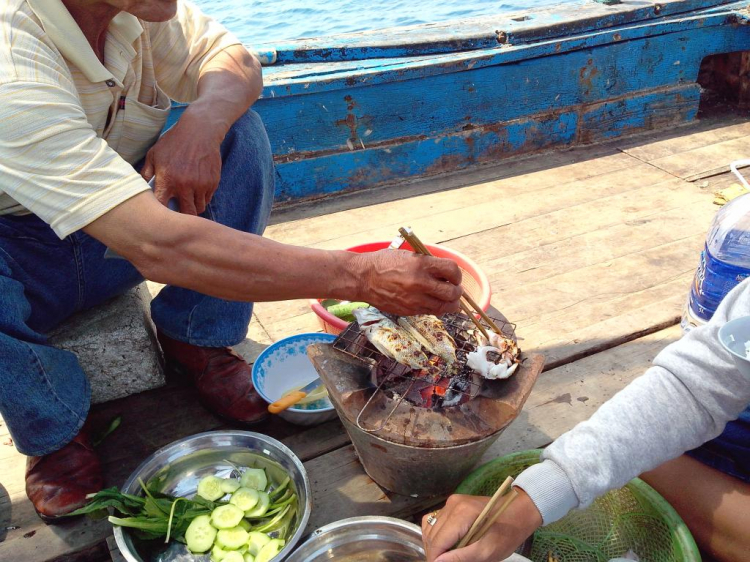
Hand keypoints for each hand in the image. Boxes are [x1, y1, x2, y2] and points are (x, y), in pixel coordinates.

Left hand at [141, 109, 222, 215]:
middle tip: (177, 210)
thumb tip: (139, 189)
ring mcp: (201, 185)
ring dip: (193, 207)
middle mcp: (185, 185)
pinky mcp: (213, 183)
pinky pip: (207, 199)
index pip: (162, 207)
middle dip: (181, 215)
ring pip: (198, 208)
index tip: (160, 213)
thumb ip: (146, 173)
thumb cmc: (174, 142)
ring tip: (187, 199)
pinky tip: (196, 189)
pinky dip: (202, 198)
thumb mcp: (154, 154)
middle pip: (185, 214)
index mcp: (167, 179)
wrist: (200, 131)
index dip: (161, 213)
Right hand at [354, 250, 462, 316]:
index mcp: (421, 265)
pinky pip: (431, 312)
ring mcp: (415, 299)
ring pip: (444, 307)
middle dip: (457, 291)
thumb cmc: (383, 263)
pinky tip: (432, 302)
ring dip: (450, 303)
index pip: (452, 270)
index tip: (454, 276)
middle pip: (452, 293)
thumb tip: (445, 272)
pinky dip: (436, 308)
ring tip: (447, 299)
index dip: (457, 274)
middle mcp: (420, 283)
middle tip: (454, 289)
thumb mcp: (408, 255)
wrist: (363, 278)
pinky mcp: (409, 310)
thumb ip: (428, 263)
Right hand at [422, 491, 541, 561]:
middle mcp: (452, 505)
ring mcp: (452, 502)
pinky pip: (437, 520)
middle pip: (431, 534)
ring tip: (446, 556)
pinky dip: (438, 534)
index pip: (437, 541)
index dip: (435, 558)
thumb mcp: (487, 551)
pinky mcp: (454, 502)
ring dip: (434, 544)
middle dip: (434, 553)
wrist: (519, 511)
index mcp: (461, 515)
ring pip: (430, 526)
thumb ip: (461, 557)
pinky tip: (447, 544)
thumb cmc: (507, 533)